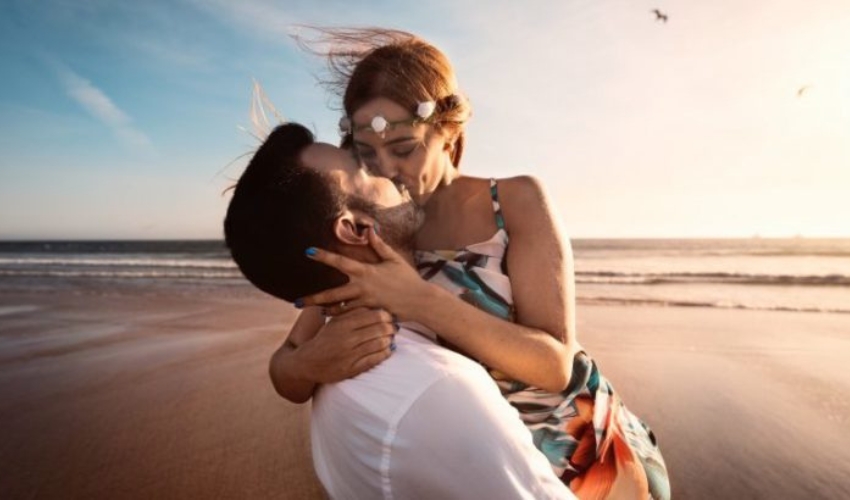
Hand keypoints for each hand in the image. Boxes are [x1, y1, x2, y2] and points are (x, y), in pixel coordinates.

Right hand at [294, 307, 396, 383]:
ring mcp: (350, 355)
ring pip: (380, 344)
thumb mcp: (335, 322)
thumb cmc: (324, 339)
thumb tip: (374, 306)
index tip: (389, 317)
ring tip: (390, 338)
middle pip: (380, 329)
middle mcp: (347, 339)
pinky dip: (385, 353)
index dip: (386, 316)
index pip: (374, 315)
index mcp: (343, 324)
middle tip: (394, 328)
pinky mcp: (352, 369)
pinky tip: (387, 350)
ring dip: (389, 341)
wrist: (306, 362)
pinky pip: (375, 359)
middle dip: (391, 328)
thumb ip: (352, 313)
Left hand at [299, 228, 428, 319]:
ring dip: (325, 310)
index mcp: (366, 272)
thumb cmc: (407, 278)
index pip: (340, 262)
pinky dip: (341, 318)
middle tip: (296, 302)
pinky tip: (331, 318)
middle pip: (332, 294)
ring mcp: (365, 303)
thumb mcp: (393, 259)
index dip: (323, 256)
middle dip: (313, 298)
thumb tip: (369, 229)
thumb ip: (379, 245)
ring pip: (339, 310)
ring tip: (313, 310)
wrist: (420, 301)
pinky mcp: (370, 314)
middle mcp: (362, 288)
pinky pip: (351, 318)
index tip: (308, 251)